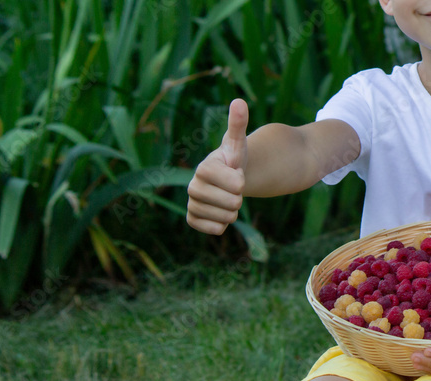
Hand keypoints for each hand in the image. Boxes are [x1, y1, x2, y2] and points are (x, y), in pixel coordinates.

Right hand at [186, 99, 248, 234]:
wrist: (227, 178)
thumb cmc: (234, 159)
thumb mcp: (238, 142)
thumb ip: (238, 124)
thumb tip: (239, 101)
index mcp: (203, 168)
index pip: (229, 183)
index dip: (238, 181)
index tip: (239, 175)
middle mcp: (192, 186)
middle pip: (229, 203)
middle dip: (239, 198)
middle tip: (236, 190)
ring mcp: (191, 203)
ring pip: (223, 218)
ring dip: (233, 211)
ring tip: (229, 199)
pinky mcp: (192, 219)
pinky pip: (214, 229)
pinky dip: (223, 224)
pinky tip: (221, 213)